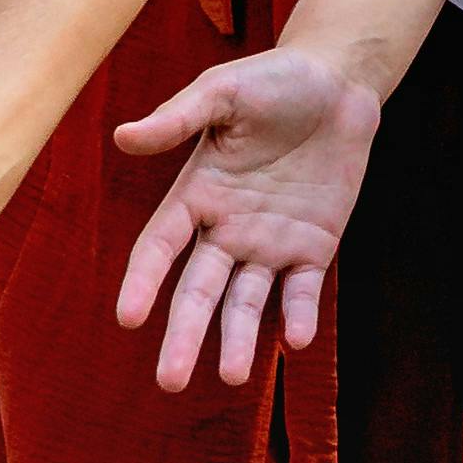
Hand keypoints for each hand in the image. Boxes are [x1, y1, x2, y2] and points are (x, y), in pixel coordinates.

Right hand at [111, 47, 379, 391]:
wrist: (339, 82)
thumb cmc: (273, 81)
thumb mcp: (223, 92)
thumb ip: (178, 118)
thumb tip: (123, 137)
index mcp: (196, 194)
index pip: (159, 247)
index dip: (143, 282)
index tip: (128, 318)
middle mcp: (227, 229)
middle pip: (199, 290)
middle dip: (184, 334)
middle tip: (170, 381)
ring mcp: (270, 242)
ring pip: (247, 301)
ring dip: (238, 338)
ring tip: (232, 376)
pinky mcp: (313, 247)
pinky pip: (303, 290)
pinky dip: (299, 315)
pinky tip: (294, 339)